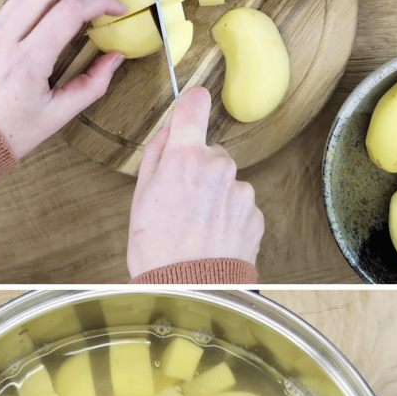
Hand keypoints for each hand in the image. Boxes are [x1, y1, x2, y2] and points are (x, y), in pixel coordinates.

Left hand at [0, 0, 127, 158]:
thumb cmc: (10, 131)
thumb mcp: (58, 115)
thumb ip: (93, 85)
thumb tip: (115, 58)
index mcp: (28, 62)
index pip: (69, 10)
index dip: (100, 2)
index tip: (117, 9)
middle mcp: (7, 40)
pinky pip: (16, 0)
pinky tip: (58, 5)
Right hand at [127, 88, 263, 276]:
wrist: (189, 290)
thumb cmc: (157, 250)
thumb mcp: (140, 196)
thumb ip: (156, 154)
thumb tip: (168, 129)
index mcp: (187, 157)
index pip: (195, 105)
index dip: (190, 105)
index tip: (190, 107)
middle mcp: (220, 167)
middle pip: (209, 152)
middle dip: (196, 169)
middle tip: (178, 202)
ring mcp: (242, 191)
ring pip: (225, 181)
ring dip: (213, 195)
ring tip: (194, 227)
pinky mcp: (255, 214)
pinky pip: (239, 205)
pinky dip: (227, 216)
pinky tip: (211, 237)